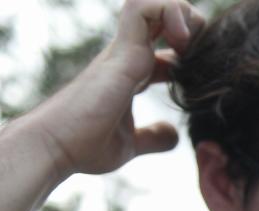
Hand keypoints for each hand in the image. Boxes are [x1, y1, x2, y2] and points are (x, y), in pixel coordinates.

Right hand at [25, 0, 204, 179]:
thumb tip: (173, 134)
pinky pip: (143, 9)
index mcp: (132, 72)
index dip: (192, 51)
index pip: (166, 44)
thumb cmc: (84, 146)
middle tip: (204, 54)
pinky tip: (181, 44)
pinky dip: (169, 13)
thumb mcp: (130, 143)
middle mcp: (127, 55)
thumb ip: (152, 136)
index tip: (204, 76)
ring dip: (181, 13)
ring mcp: (123, 51)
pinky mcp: (121, 53)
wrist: (54, 147)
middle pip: (163, 15)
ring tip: (190, 43)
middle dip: (192, 24)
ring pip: (153, 2)